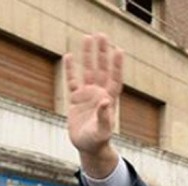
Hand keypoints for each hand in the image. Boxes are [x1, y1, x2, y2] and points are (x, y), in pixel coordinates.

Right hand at [65, 33, 123, 177]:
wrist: (89, 147)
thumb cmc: (98, 141)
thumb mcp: (102, 131)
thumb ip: (104, 117)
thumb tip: (106, 102)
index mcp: (109, 100)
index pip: (114, 78)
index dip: (117, 65)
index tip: (118, 50)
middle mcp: (100, 94)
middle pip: (101, 69)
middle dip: (102, 53)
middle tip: (101, 35)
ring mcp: (88, 95)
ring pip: (88, 71)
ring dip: (88, 55)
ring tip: (87, 37)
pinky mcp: (76, 99)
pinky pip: (72, 81)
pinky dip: (70, 69)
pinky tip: (69, 55)